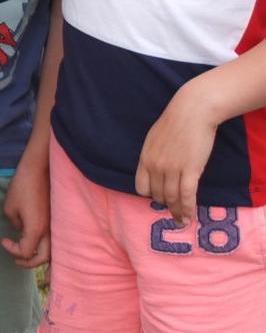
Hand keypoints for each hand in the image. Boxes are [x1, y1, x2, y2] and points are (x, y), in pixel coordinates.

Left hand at [0, 150, 49, 267]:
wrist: (39, 170)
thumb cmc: (22, 186)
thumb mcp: (10, 207)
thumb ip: (14, 223)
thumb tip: (20, 228)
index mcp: (36, 230)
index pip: (25, 251)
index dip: (12, 250)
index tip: (3, 240)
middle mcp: (49, 232)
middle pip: (42, 258)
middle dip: (28, 262)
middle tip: (16, 260)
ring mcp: (55, 226)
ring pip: (53, 252)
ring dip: (40, 257)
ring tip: (28, 257)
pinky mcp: (57, 220)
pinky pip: (55, 241)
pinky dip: (47, 248)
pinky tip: (39, 245)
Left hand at [135, 82, 216, 226]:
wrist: (192, 112)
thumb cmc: (175, 123)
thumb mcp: (154, 139)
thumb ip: (154, 155)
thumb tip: (156, 169)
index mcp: (145, 158)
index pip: (141, 187)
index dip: (150, 195)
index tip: (159, 198)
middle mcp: (155, 166)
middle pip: (158, 195)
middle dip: (166, 204)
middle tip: (175, 211)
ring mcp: (172, 169)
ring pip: (172, 198)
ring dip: (177, 212)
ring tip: (181, 221)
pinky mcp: (190, 170)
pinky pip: (187, 196)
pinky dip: (187, 209)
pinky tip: (188, 217)